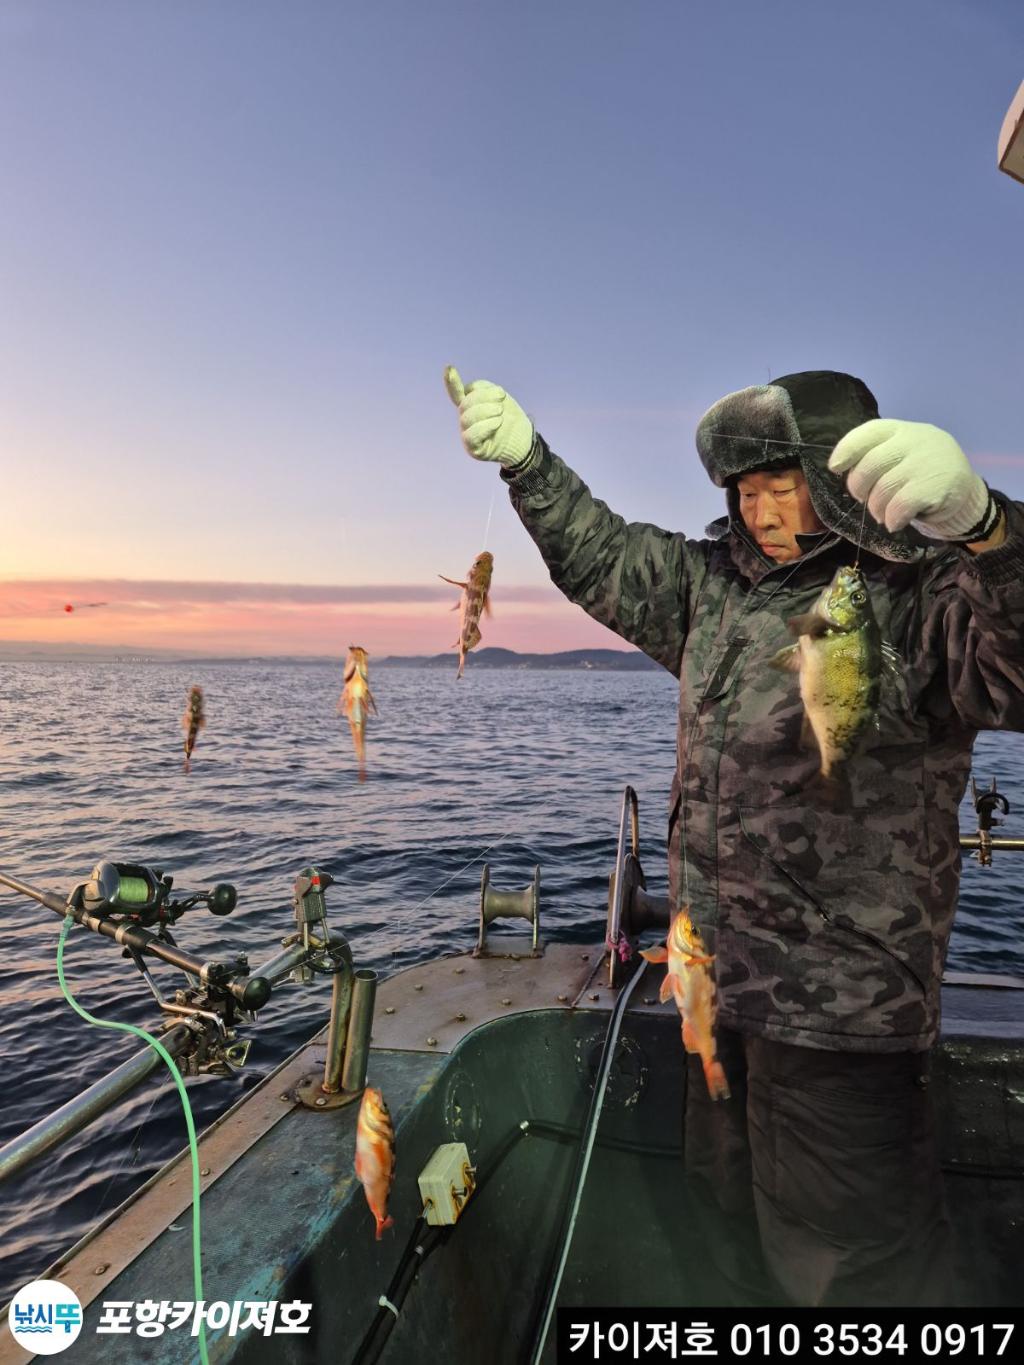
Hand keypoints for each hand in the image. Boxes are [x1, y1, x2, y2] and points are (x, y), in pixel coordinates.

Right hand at [444, 366, 534, 468]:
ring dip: (486, 410)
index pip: (456, 393)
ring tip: (500, 410)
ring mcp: (467, 434)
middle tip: (502, 397)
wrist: (522, 439)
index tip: (449, 368)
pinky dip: (486, 426)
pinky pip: (471, 436)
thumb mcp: (499, 397)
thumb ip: (483, 389)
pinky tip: (498, 422)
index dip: (451, 382)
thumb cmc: (509, 417)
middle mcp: (465, 419)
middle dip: (484, 397)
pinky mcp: (473, 449)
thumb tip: (470, 390)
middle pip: (465, 404)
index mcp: (469, 406)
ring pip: (467, 418)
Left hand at [828, 418, 994, 540]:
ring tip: (884, 513)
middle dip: (859, 488)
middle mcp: (913, 440)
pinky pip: (898, 507)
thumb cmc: (922, 473)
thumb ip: (877, 455)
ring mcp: (926, 462)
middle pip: (870, 465)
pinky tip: (896, 521)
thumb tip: (841, 468)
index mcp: (901, 430)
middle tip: (864, 499)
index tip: (835, 467)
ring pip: (882, 489)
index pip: (868, 433)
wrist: (965, 491)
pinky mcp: (935, 486)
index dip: (846, 450)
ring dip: (876, 508)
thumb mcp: (902, 454)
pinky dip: (891, 519)